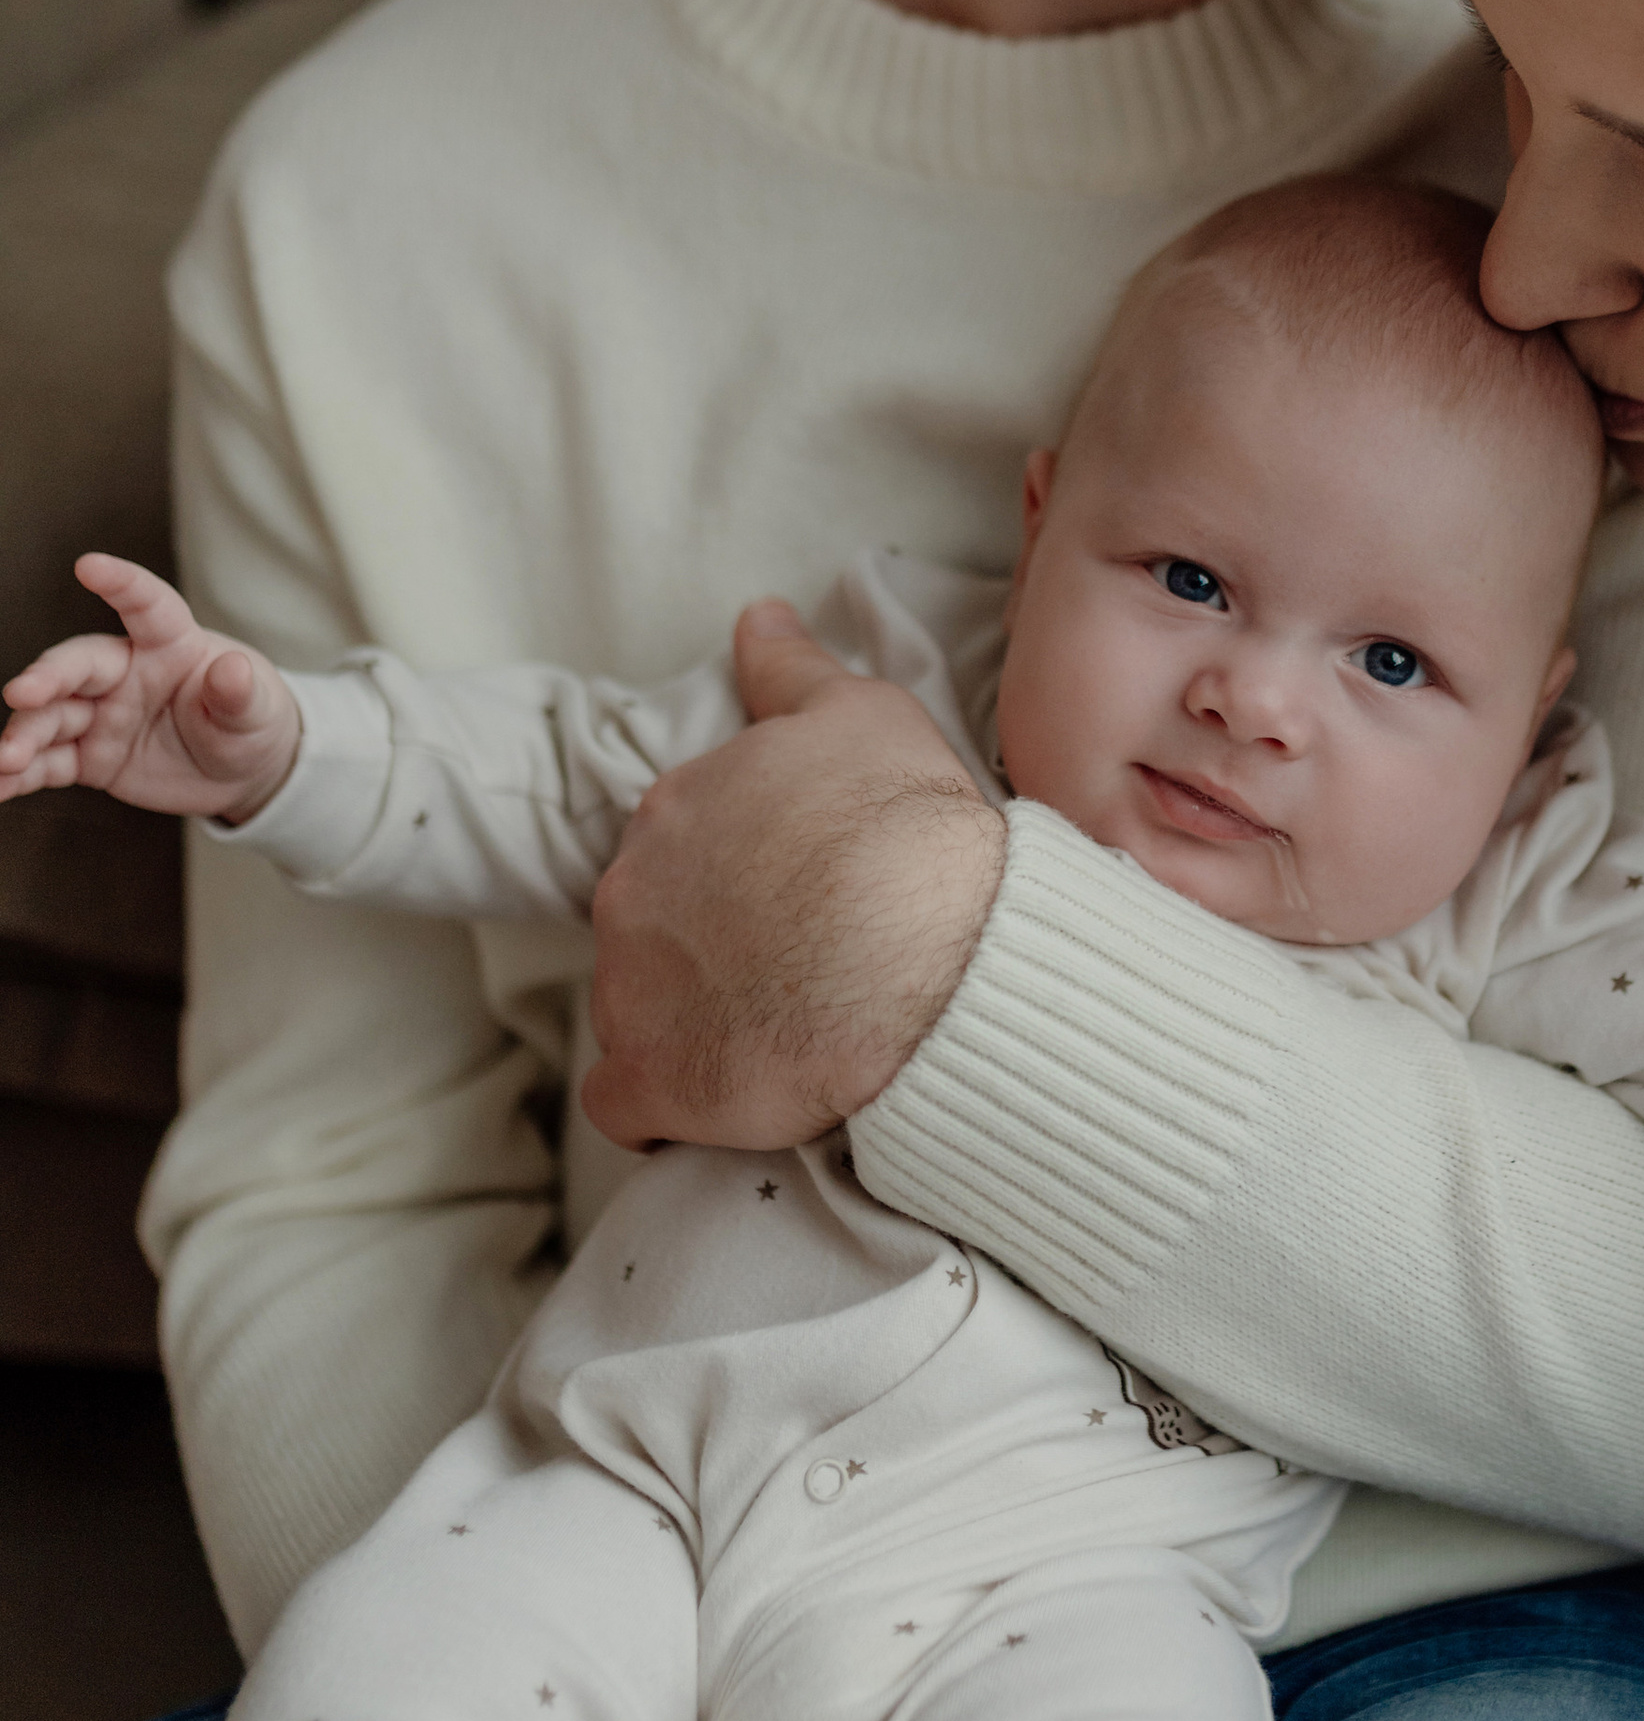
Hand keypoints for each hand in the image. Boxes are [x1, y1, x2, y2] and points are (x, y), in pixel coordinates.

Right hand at [0, 554, 301, 821]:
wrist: (243, 771)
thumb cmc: (252, 722)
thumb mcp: (258, 711)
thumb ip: (240, 693)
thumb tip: (233, 669)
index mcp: (171, 645)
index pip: (147, 607)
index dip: (121, 584)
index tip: (88, 564)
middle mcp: (126, 674)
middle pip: (77, 667)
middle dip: (45, 678)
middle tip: (21, 693)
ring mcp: (101, 716)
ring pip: (50, 718)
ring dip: (22, 736)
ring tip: (2, 762)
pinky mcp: (89, 757)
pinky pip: (47, 765)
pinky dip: (16, 777)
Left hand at [581, 600, 1005, 1151]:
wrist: (936, 951)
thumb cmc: (907, 828)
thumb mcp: (863, 714)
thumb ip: (791, 668)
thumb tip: (756, 615)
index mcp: (677, 805)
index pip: (683, 845)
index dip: (744, 876)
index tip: (799, 896)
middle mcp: (632, 890)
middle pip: (652, 924)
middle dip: (711, 945)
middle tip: (800, 964)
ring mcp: (631, 989)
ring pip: (640, 1008)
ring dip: (695, 1019)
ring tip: (782, 1033)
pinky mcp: (651, 1080)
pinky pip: (630, 1104)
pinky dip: (667, 1105)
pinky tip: (728, 1097)